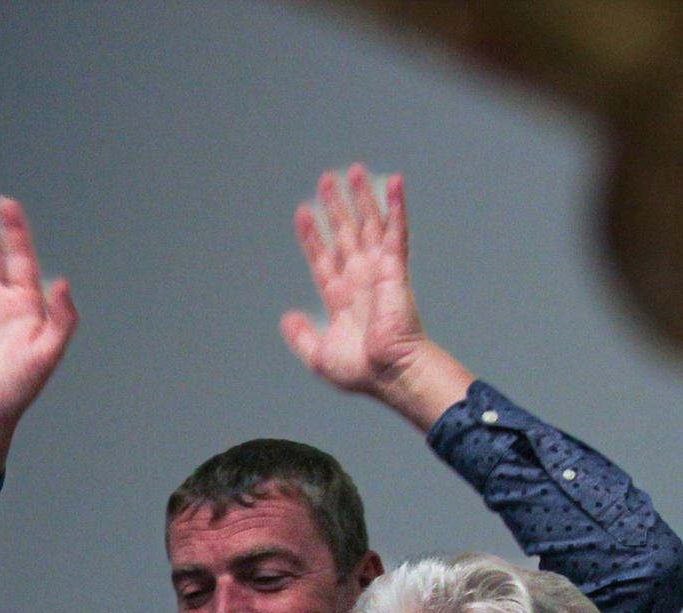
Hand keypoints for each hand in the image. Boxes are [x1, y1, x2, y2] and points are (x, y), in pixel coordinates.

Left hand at [280, 165, 473, 432]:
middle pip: (344, 234)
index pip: (323, 259)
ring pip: (368, 224)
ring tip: (353, 171)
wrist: (390, 371)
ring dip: (361, 197)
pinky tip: (394, 182)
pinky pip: (395, 230)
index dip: (312, 237)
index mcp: (341, 299)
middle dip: (335, 207)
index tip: (302, 213)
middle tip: (327, 180)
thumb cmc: (363, 371)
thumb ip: (302, 336)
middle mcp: (359, 280)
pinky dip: (395, 206)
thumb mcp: (319, 355)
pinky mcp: (395, 267)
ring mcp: (377, 271)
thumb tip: (287, 319)